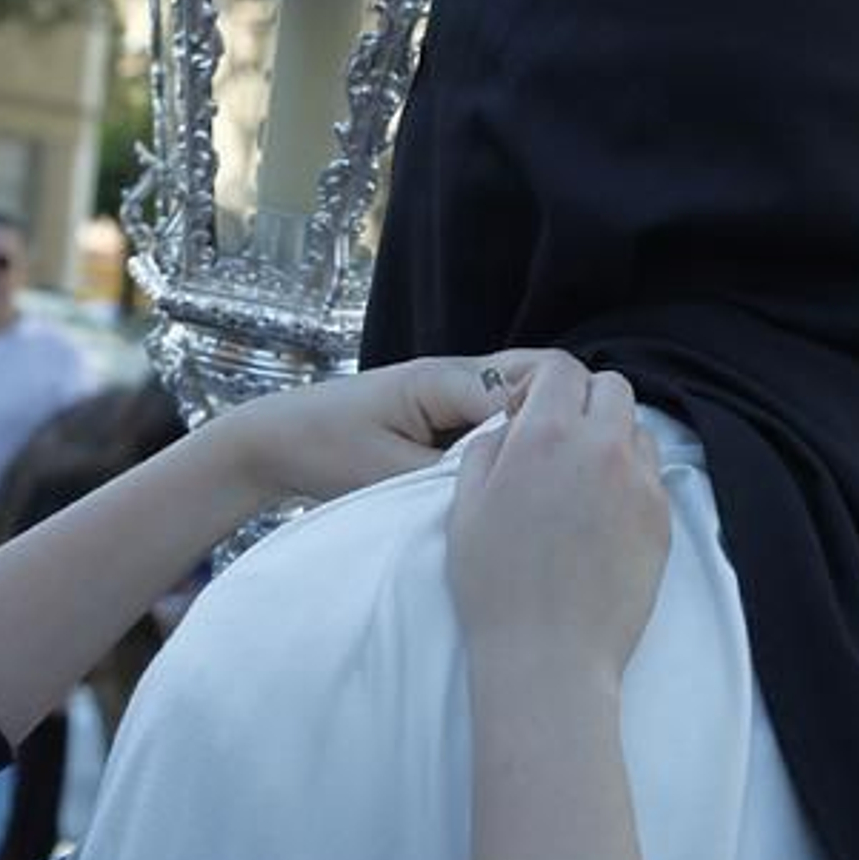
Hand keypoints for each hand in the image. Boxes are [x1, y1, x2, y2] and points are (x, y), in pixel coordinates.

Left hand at [219, 352, 548, 505]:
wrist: (279, 440)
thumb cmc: (326, 451)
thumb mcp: (389, 474)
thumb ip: (453, 476)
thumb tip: (513, 486)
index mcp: (446, 381)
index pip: (531, 387)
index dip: (559, 427)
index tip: (573, 473)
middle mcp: (459, 374)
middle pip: (543, 373)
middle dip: (567, 413)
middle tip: (579, 468)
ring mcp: (457, 387)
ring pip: (527, 389)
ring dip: (546, 423)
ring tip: (561, 473)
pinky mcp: (450, 407)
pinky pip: (503, 408)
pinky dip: (523, 432)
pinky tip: (530, 472)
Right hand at [448, 351, 668, 859]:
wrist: (547, 658)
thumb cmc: (495, 586)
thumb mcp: (465, 506)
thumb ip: (488, 449)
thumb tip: (510, 427)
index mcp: (546, 436)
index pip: (563, 368)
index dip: (543, 382)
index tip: (528, 411)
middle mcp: (602, 448)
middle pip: (611, 387)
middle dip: (584, 401)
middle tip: (556, 440)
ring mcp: (640, 484)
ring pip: (638, 430)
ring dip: (611, 438)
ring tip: (580, 482)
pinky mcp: (662, 520)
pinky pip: (652, 476)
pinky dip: (629, 480)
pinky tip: (600, 518)